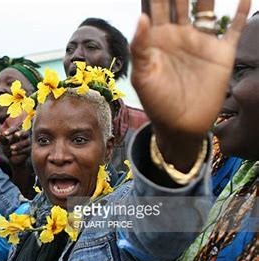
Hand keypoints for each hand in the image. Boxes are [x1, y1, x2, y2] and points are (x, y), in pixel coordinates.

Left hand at [0, 127, 30, 166]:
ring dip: (19, 144)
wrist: (13, 159)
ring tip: (11, 148)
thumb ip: (2, 139)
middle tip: (16, 135)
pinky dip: (20, 151)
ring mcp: (28, 142)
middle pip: (25, 132)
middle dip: (20, 133)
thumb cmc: (9, 148)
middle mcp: (24, 136)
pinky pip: (26, 149)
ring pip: (26, 141)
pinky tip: (13, 153)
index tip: (4, 134)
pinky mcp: (30, 149)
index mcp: (18, 132)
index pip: (15, 128)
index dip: (10, 130)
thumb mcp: (4, 144)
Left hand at [131, 0, 249, 169]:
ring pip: (206, 6)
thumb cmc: (156, 103)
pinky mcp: (221, 53)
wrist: (181, 125)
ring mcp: (201, 42)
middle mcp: (179, 34)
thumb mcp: (143, 76)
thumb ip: (140, 47)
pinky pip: (234, 27)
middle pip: (180, 0)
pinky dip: (242, 10)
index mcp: (157, 38)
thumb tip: (141, 16)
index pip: (155, 6)